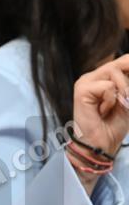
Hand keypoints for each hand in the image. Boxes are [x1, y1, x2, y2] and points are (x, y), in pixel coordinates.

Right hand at [72, 55, 128, 183]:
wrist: (101, 144)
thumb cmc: (114, 125)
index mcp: (102, 77)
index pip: (123, 61)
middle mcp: (92, 76)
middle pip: (120, 63)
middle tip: (127, 100)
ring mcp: (85, 82)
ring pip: (114, 72)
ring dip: (123, 92)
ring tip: (115, 107)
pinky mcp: (82, 90)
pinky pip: (107, 87)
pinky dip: (111, 100)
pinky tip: (103, 110)